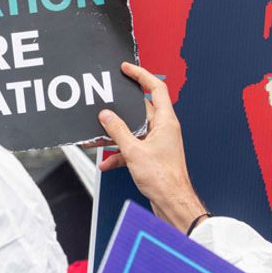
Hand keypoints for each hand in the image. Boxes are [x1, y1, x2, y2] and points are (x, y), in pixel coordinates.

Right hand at [97, 62, 206, 231]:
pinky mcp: (152, 156)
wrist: (172, 203)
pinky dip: (119, 154)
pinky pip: (132, 148)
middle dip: (120, 112)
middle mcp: (164, 129)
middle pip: (140, 110)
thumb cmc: (164, 179)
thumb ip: (117, 131)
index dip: (141, 75)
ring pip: (133, 131)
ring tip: (99, 137)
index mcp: (166, 121)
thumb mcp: (134, 151)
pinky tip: (107, 163)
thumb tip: (106, 115)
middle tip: (106, 104)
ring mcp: (158, 142)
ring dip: (116, 136)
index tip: (127, 69)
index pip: (156, 88)